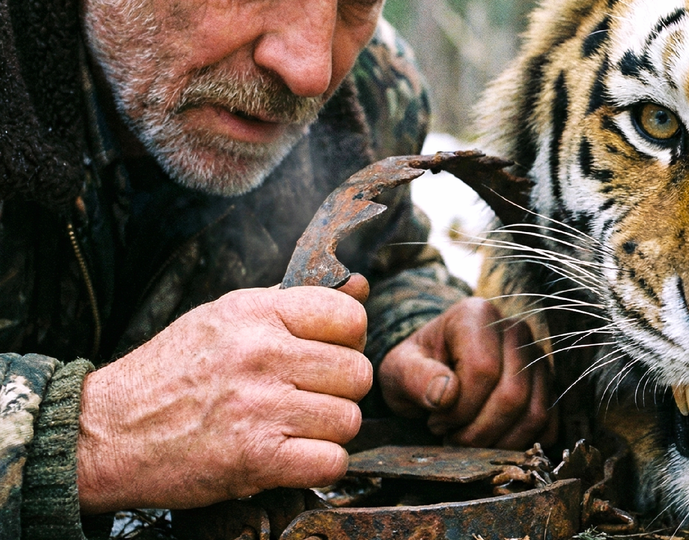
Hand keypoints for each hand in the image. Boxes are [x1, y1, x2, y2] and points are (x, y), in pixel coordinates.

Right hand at [76, 275, 371, 513]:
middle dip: (340, 391)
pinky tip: (292, 456)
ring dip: (328, 431)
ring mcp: (260, 406)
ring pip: (349, 420)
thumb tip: (361, 287)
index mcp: (255, 313)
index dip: (347, 342)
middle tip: (308, 399)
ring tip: (292, 427)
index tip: (325, 357)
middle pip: (357, 373)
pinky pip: (332, 462)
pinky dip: (319, 466)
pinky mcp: (256, 457)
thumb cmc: (169, 374)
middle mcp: (261, 353)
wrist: (105, 433)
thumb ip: (294, 303)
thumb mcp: (225, 318)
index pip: (350, 318)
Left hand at [379, 297, 555, 449]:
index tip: (436, 420)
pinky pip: (547, 424)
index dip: (459, 408)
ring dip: (498, 442)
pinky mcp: (548, 384)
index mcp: (477, 315)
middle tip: (451, 437)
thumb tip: (445, 395)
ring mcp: (537, 357)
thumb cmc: (418, 368)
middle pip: (512, 394)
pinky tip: (490, 441)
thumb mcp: (399, 369)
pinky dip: (519, 444)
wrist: (437, 370)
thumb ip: (415, 377)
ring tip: (467, 440)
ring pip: (534, 413)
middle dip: (478, 431)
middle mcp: (515, 331)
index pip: (483, 370)